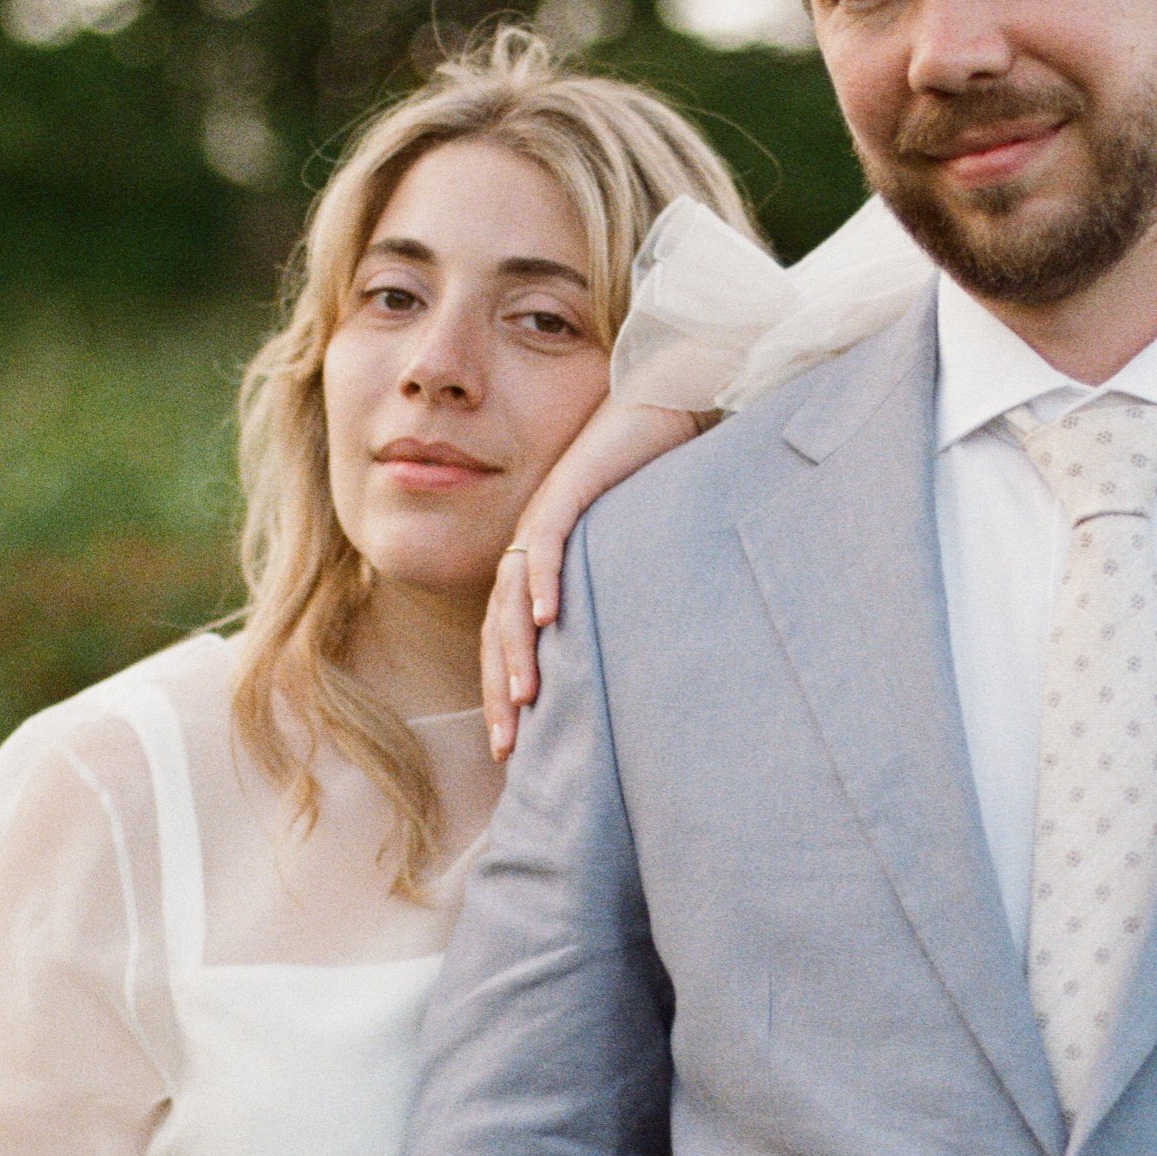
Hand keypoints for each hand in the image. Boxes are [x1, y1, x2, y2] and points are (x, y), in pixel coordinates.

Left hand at [482, 397, 701, 758]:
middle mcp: (531, 550)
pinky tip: (547, 620)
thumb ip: (615, 599)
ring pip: (516, 598)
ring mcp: (543, 521)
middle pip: (501, 632)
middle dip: (502, 692)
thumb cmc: (648, 481)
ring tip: (527, 700)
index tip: (513, 745)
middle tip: (507, 747)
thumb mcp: (627, 554)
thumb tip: (635, 660)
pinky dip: (545, 582)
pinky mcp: (567, 492)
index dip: (505, 692)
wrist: (656, 408)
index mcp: (539, 567)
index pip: (508, 640)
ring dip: (519, 652)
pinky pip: (548, 545)